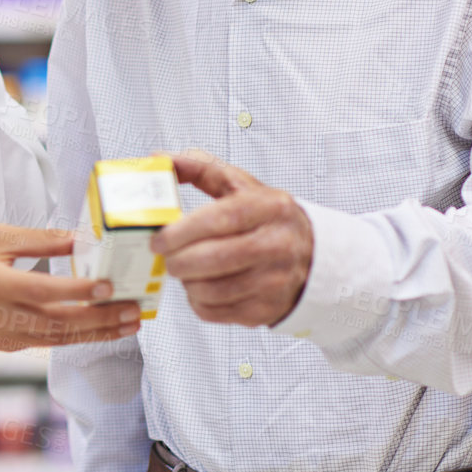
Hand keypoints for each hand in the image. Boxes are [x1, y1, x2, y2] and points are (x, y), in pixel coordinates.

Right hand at [0, 225, 141, 350]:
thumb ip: (41, 240)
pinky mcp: (7, 346)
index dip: (76, 291)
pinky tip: (100, 330)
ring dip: (97, 333)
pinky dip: (77, 338)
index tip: (107, 286)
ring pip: (58, 339)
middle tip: (132, 310)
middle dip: (100, 318)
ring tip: (127, 324)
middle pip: (58, 322)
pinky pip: (48, 344)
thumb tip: (82, 239)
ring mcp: (3, 336)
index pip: (42, 292)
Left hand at [150, 150, 313, 326]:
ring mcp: (274, 281)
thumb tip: (160, 159)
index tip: (159, 239)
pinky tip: (201, 287)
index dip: (183, 231)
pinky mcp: (265, 310)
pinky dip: (198, 302)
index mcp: (270, 208)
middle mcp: (277, 245)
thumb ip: (201, 168)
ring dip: (187, 282)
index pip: (221, 220)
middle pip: (213, 259)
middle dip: (178, 261)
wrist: (312, 256)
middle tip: (166, 257)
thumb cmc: (268, 219)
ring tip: (186, 270)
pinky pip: (215, 312)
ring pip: (211, 290)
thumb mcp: (242, 186)